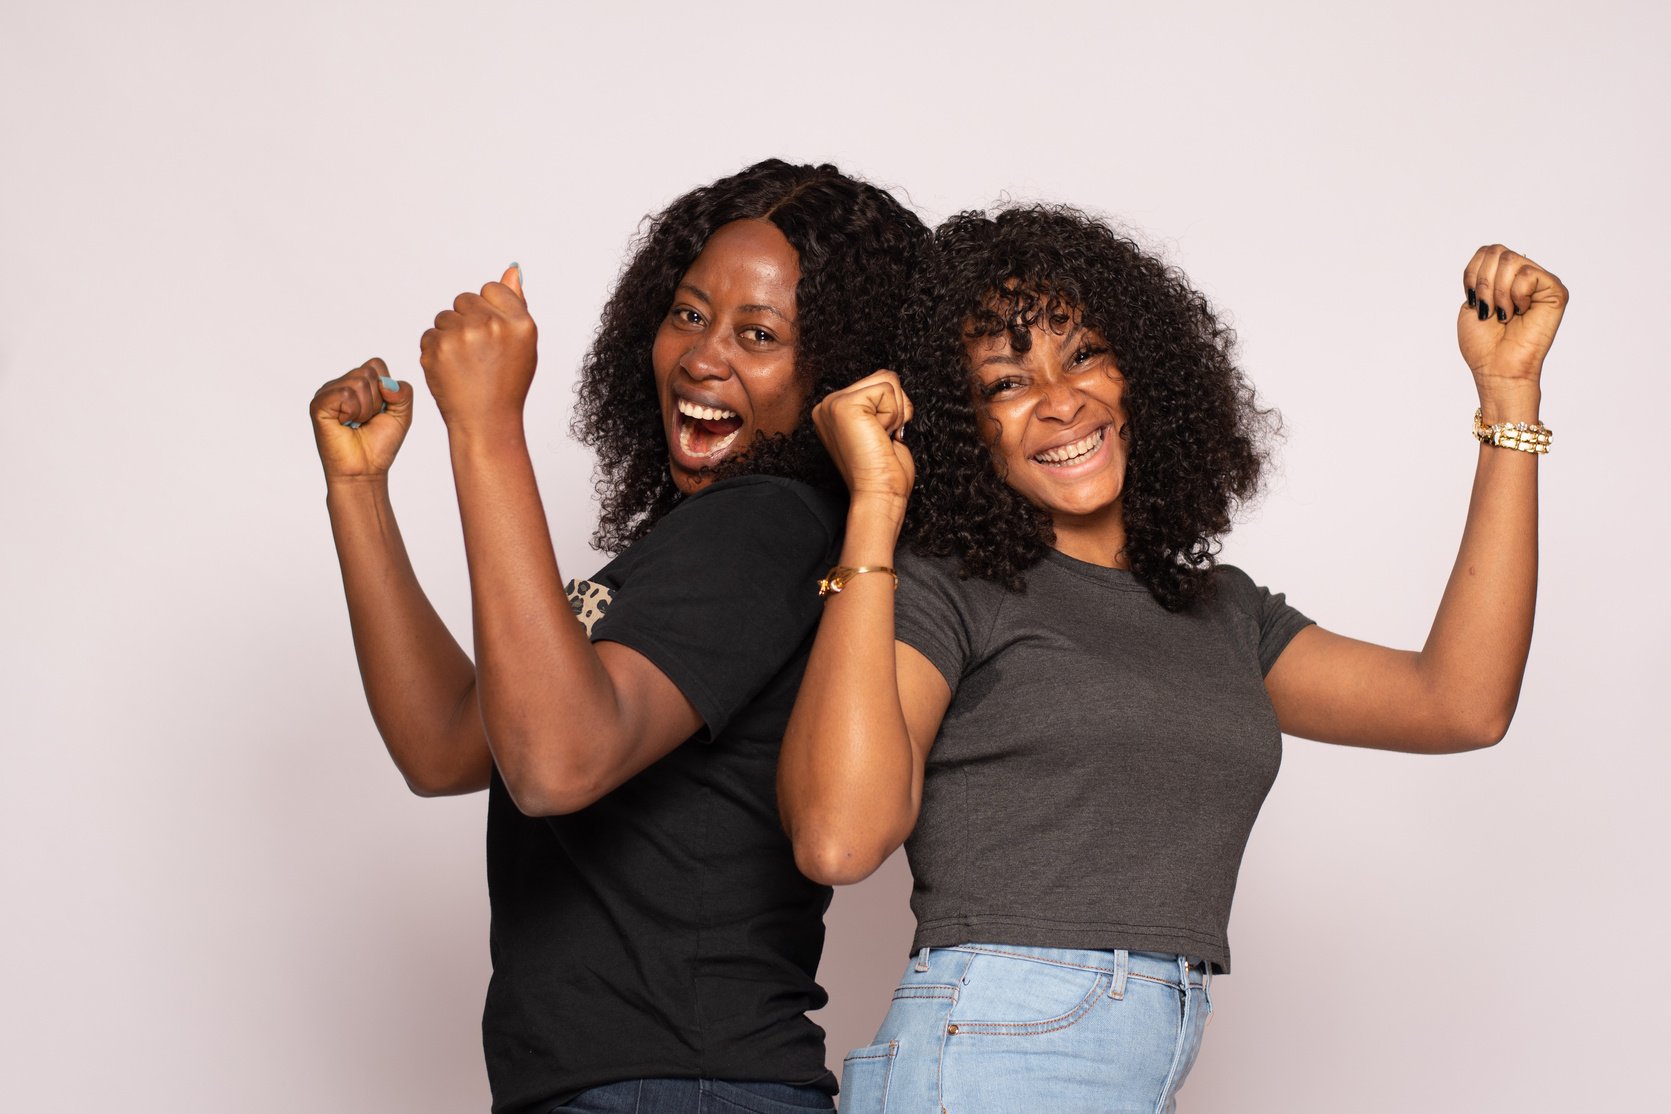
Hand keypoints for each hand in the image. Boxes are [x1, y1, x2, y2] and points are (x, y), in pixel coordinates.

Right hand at [309, 357, 411, 480]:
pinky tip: (346, 424)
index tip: (379, 411)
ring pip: (358, 383)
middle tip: (366, 420)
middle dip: (376, 401)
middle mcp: (341, 384)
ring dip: (365, 409)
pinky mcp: (318, 405)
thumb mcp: (402, 415)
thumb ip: (404, 392)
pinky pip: (345, 394)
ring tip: (356, 424)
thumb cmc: (379, 444)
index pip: (376, 364)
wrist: (365, 470)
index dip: (386, 388)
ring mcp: (327, 393)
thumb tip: (385, 383)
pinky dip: (352, 412)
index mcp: (358, 382)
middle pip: (368, 372)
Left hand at [420, 264, 536, 432]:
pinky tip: (451, 370)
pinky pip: (430, 334)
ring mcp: (463, 335)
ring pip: (445, 316)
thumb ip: (516, 303)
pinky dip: (436, 351)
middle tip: (478, 353)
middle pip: (465, 299)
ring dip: (449, 335)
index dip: (490, 312)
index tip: (493, 337)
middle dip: (467, 321)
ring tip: (464, 363)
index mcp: (520, 322)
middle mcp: (493, 325)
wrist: (486, 421)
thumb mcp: (523, 343)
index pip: (492, 289)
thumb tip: (512, 269)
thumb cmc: (507, 382)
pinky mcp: (437, 348)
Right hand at [812, 370, 915, 506]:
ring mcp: (833, 403)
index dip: (892, 409)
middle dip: (896, 407)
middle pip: (883, 377)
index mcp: (834, 410)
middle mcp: (828, 404)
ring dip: (895, 411)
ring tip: (880, 435)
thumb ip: (878, 403)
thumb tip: (890, 379)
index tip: (880, 438)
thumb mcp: (879, 427)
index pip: (876, 383)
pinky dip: (893, 414)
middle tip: (882, 437)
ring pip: (887, 380)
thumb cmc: (883, 471)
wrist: (878, 494)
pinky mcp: (845, 405)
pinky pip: (887, 389)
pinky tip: (880, 434)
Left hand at [1458, 246, 1567, 396]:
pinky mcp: (1556, 291)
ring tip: (1504, 314)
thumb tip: (1498, 254)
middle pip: (1496, 251)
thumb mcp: (1472, 302)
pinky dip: (1516, 294)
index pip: (1486, 251)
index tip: (1473, 301)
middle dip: (1483, 283)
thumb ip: (1481, 274)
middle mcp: (1524, 277)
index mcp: (1504, 279)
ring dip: (1497, 292)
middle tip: (1488, 310)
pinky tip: (1520, 312)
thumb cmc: (1484, 344)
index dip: (1472, 274)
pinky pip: (1528, 274)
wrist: (1497, 369)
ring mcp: (1541, 283)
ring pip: (1510, 260)